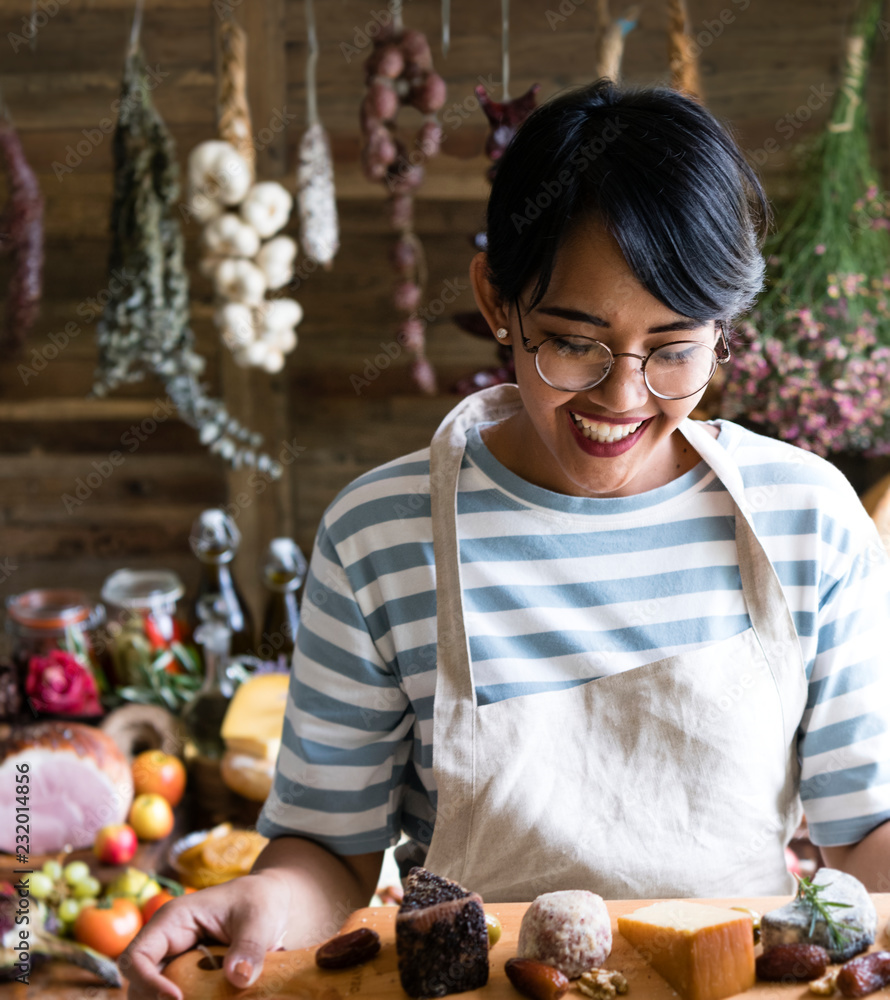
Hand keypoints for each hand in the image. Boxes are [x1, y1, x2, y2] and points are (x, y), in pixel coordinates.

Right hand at [118, 871, 288, 999]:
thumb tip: (238, 978)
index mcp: (172, 920)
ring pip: (153, 996)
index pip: (137, 957)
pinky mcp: (188, 977)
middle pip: (138, 984)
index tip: (177, 998)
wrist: (270, 901)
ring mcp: (175, 961)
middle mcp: (166, 942)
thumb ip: (250, 947)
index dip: (148, 982)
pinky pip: (178, 997)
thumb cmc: (260, 900)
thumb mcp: (259, 919)